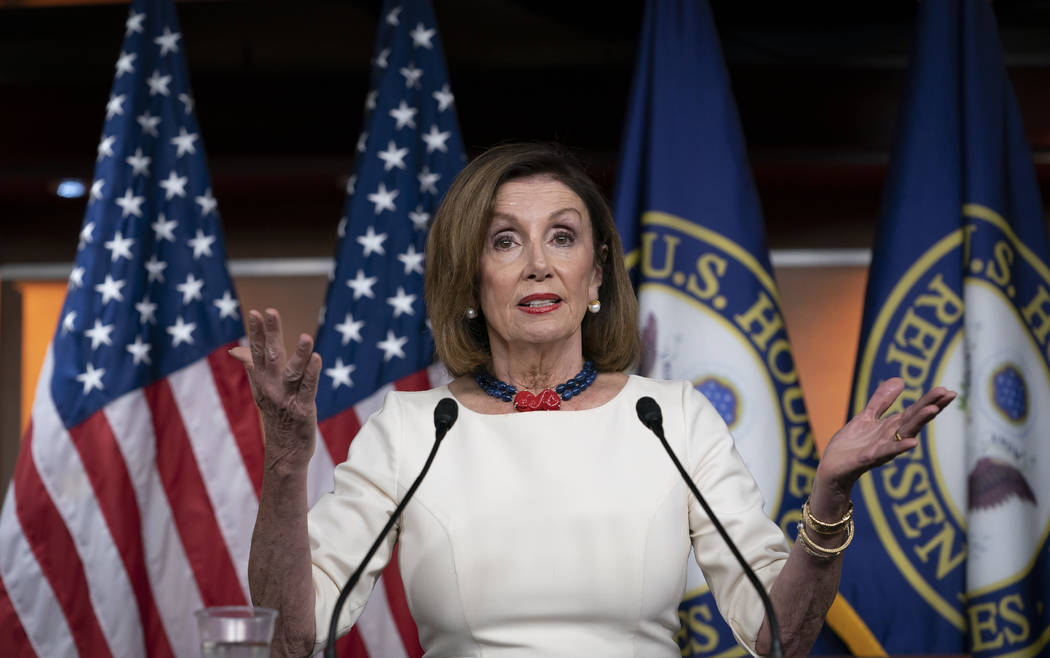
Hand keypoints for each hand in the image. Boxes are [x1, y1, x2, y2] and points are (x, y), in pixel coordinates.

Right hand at [230, 308, 321, 472]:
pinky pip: (308, 389)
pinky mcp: (303, 410)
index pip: (256, 352)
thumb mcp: (262, 389)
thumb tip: (235, 350)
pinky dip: (312, 374)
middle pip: (271, 356)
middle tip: (271, 312)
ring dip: (299, 354)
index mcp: (262, 380)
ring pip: (293, 372)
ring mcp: (287, 399)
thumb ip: (252, 366)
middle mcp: (272, 387)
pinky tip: (317, 359)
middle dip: (270, 334)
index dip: (257, 333)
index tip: (256, 312)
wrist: (284, 452)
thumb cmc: (277, 416)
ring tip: (306, 337)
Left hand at [815, 377, 955, 501]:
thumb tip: (901, 381)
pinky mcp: (869, 458)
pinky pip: (887, 452)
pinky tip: (913, 443)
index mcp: (891, 426)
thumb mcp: (866, 417)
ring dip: (919, 421)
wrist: (832, 467)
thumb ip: (882, 401)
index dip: (930, 400)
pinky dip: (899, 447)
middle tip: (949, 394)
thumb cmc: (850, 445)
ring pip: (905, 433)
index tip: (948, 389)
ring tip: (933, 409)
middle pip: (915, 419)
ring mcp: (882, 448)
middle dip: (931, 406)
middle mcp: (891, 437)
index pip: (915, 411)